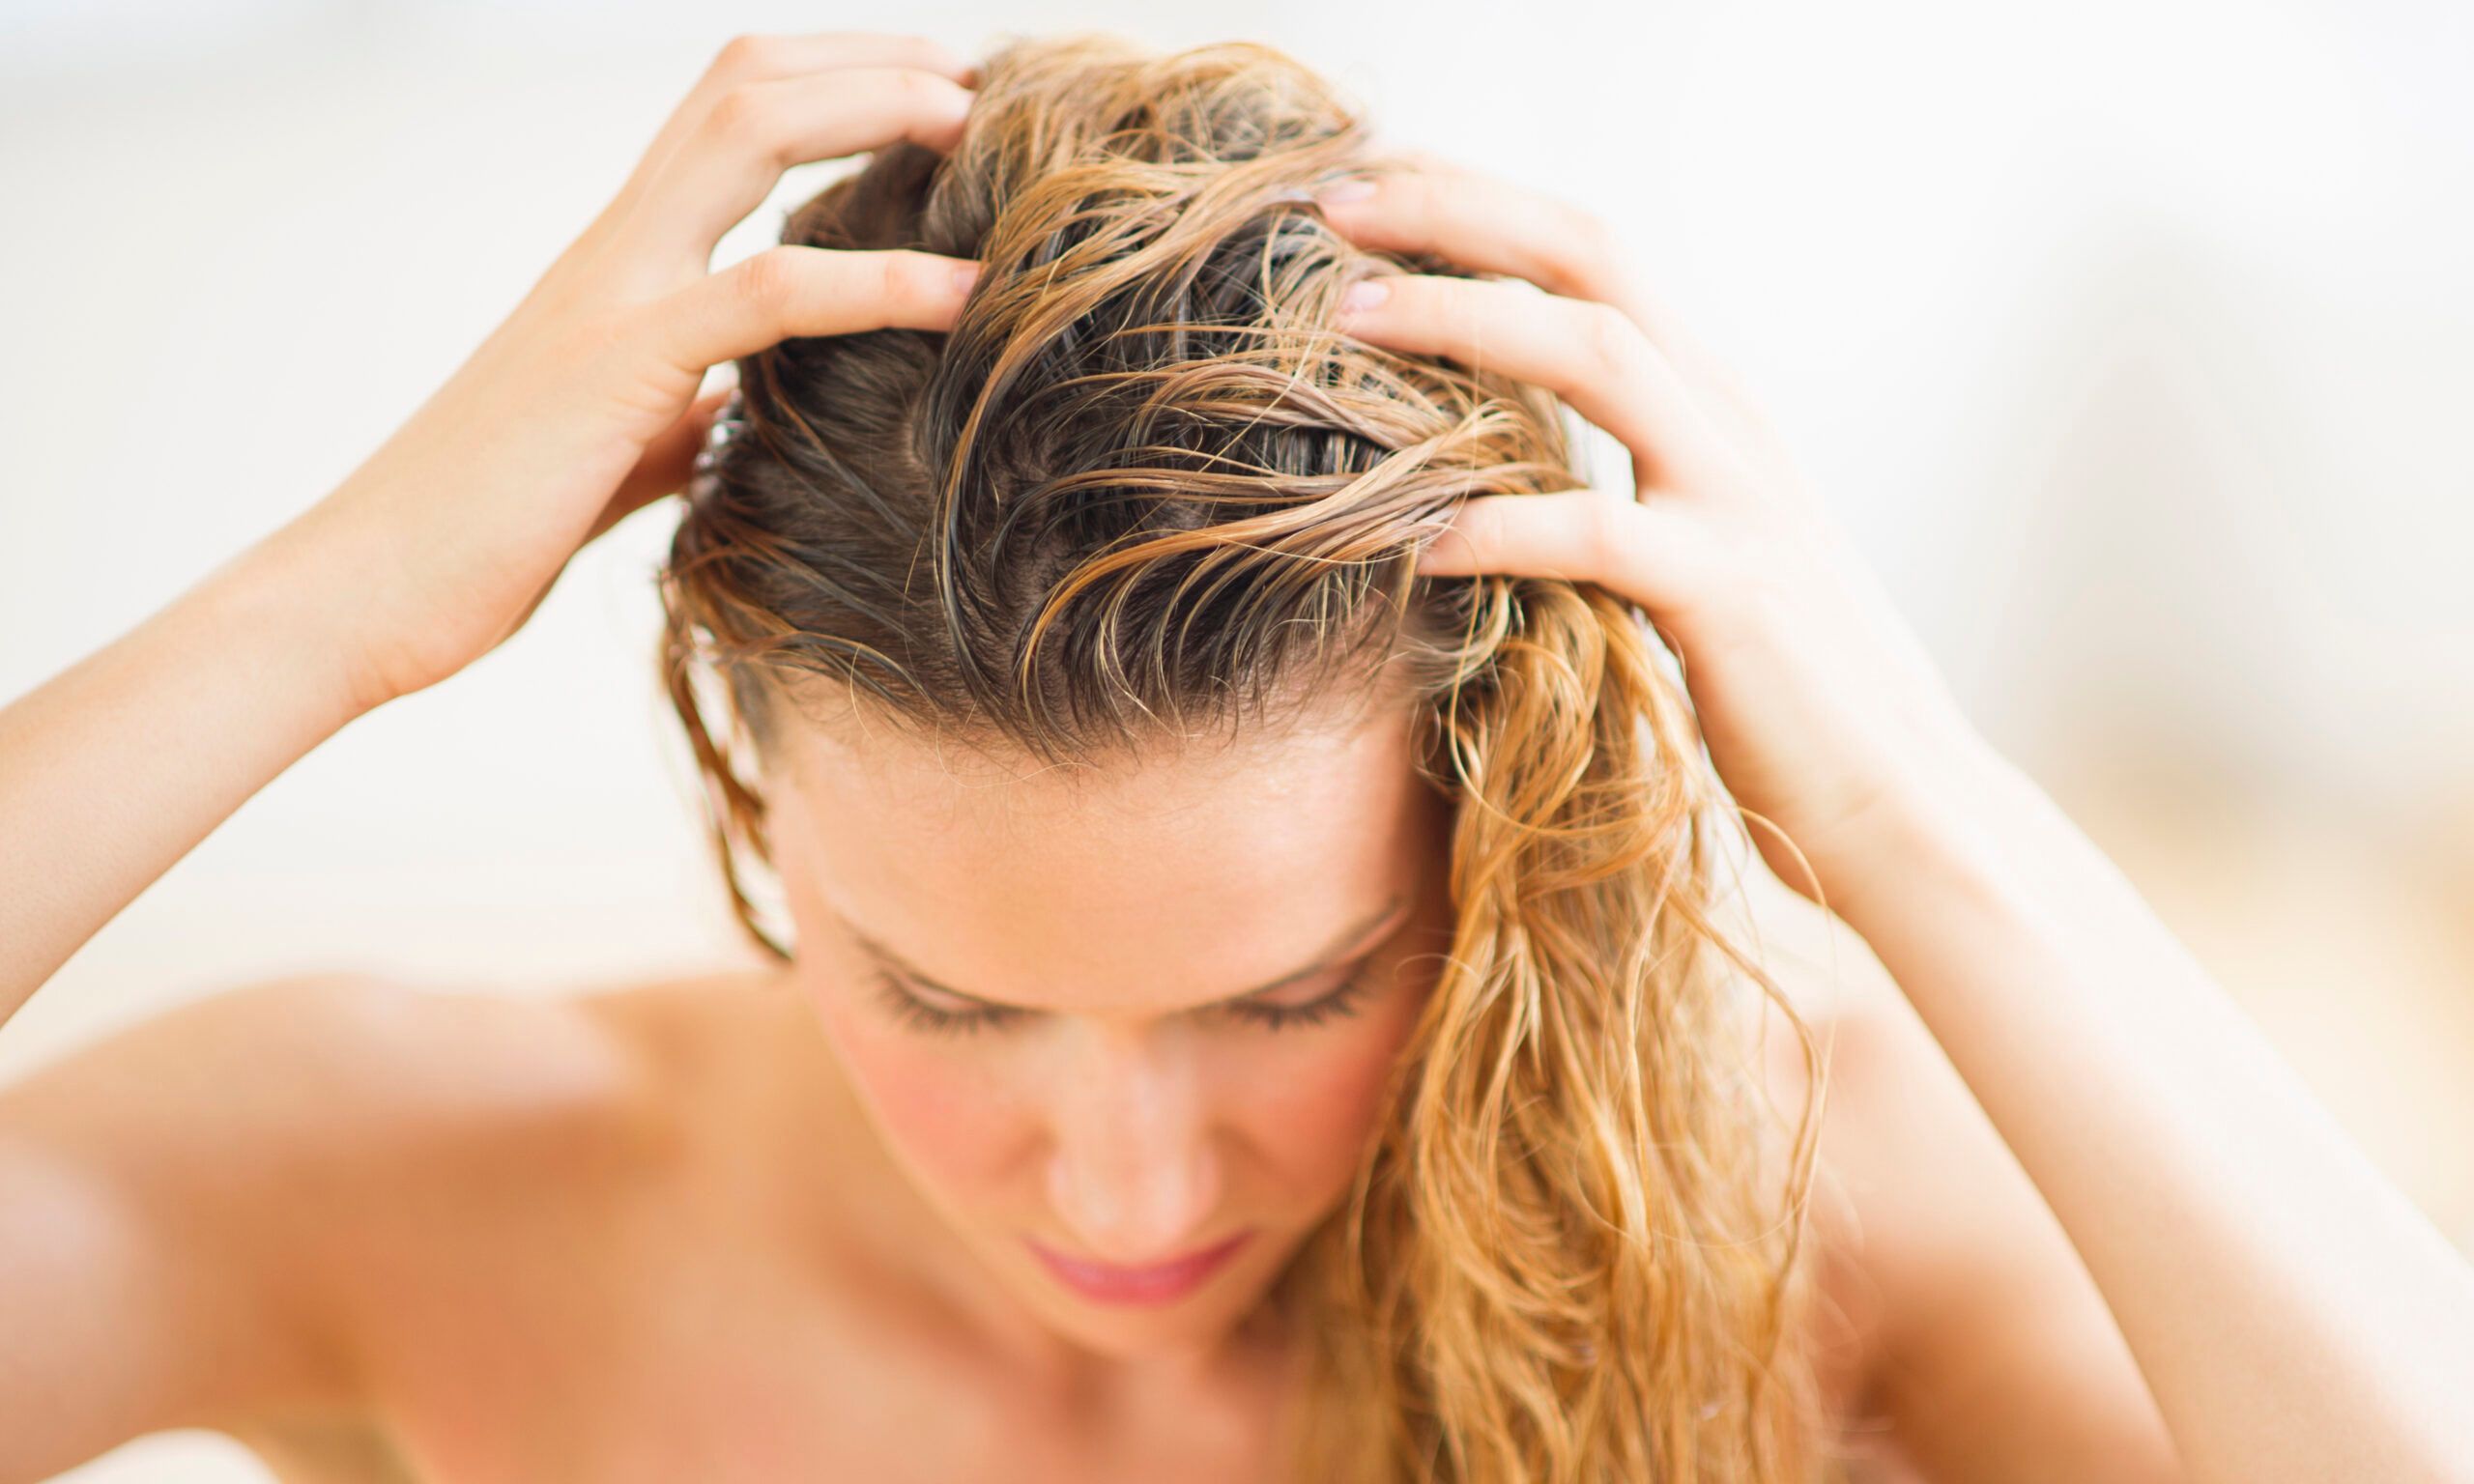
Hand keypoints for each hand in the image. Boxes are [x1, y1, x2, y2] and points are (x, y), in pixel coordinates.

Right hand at [260, 31, 986, 715]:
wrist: (369, 592)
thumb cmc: (485, 533)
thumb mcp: (614, 449)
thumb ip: (679, 410)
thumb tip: (737, 410)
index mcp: (617, 262)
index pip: (727, 113)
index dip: (833, 79)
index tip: (935, 96)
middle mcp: (612, 248)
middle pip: (746, 83)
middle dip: (871, 58)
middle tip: (980, 76)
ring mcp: (611, 292)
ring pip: (750, 131)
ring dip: (875, 109)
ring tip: (981, 129)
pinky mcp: (618, 364)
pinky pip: (766, 291)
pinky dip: (881, 279)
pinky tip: (968, 293)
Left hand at [1314, 154, 1985, 910]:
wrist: (1899, 798)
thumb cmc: (1774, 686)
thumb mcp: (1692, 548)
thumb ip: (1620, 479)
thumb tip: (1493, 458)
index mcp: (1712, 398)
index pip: (1589, 252)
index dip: (1475, 201)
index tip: (1361, 184)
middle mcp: (1729, 418)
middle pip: (1590, 257)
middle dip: (1456, 212)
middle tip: (1329, 201)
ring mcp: (1737, 498)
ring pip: (1597, 354)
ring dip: (1462, 320)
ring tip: (1344, 320)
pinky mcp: (1729, 595)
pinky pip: (1599, 532)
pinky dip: (1499, 526)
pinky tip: (1414, 545)